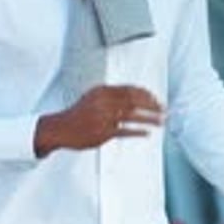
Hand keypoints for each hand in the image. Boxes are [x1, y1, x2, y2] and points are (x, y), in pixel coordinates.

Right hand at [34, 85, 164, 155]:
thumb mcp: (93, 97)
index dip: (145, 94)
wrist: (60, 128)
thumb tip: (133, 95)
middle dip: (152, 105)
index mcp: (102, 91)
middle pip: (134, 101)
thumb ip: (111, 95)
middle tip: (163, 109)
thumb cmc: (78, 114)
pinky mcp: (103, 133)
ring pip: (132, 116)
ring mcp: (104, 118)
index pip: (129, 90)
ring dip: (149, 118)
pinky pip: (125, 132)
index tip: (156, 98)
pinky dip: (137, 132)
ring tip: (161, 121)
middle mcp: (104, 102)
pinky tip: (147, 133)